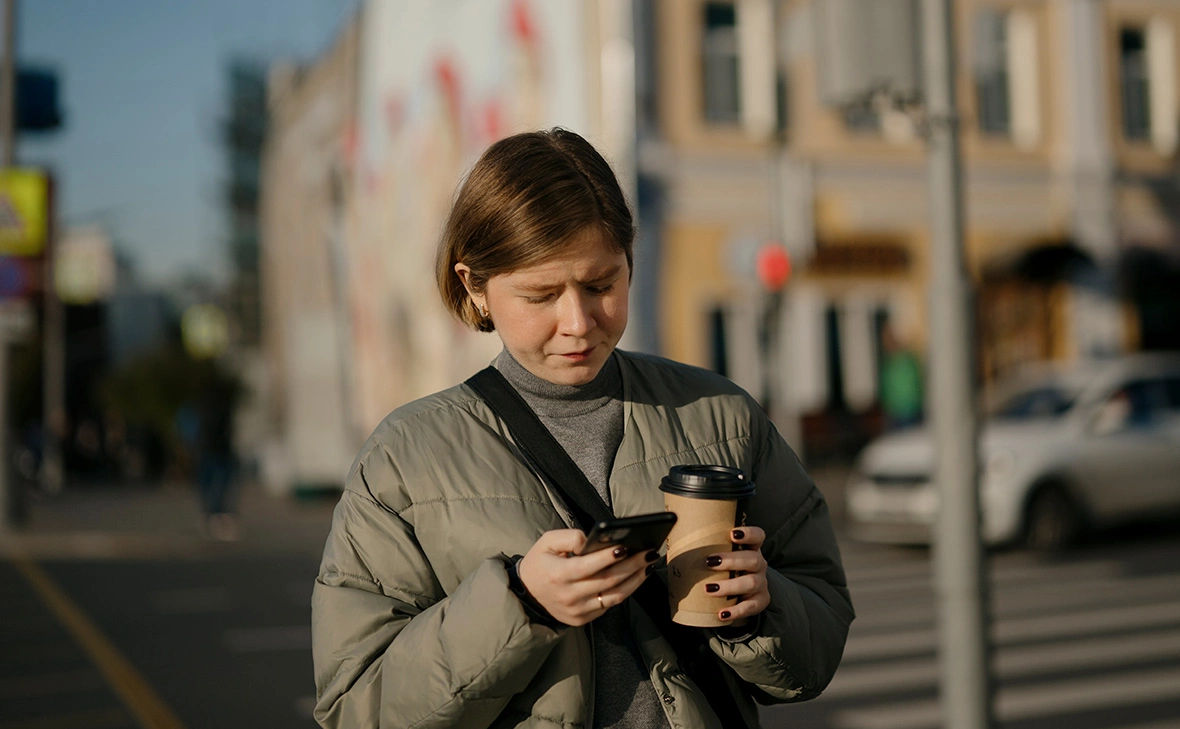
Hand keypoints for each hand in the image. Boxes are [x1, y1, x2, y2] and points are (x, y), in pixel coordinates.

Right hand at [517, 529, 657, 626]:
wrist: (526, 596)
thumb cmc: (539, 564)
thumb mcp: (546, 542)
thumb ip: (569, 537)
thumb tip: (594, 539)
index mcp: (558, 575)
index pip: (588, 566)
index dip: (608, 557)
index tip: (626, 546)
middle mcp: (569, 596)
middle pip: (608, 581)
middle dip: (632, 565)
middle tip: (649, 552)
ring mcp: (577, 611)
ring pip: (614, 596)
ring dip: (635, 580)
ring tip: (649, 565)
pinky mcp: (583, 620)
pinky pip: (609, 605)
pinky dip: (626, 591)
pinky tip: (636, 577)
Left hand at [703, 527, 769, 622]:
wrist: (737, 596)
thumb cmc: (721, 571)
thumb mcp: (718, 558)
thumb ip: (705, 550)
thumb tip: (674, 543)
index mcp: (750, 548)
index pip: (757, 536)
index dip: (748, 533)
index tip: (732, 534)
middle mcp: (759, 565)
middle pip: (753, 559)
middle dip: (731, 560)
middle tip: (709, 562)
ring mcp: (761, 583)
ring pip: (751, 582)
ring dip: (729, 585)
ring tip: (709, 589)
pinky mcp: (760, 602)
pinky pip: (751, 607)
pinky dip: (736, 610)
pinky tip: (722, 613)